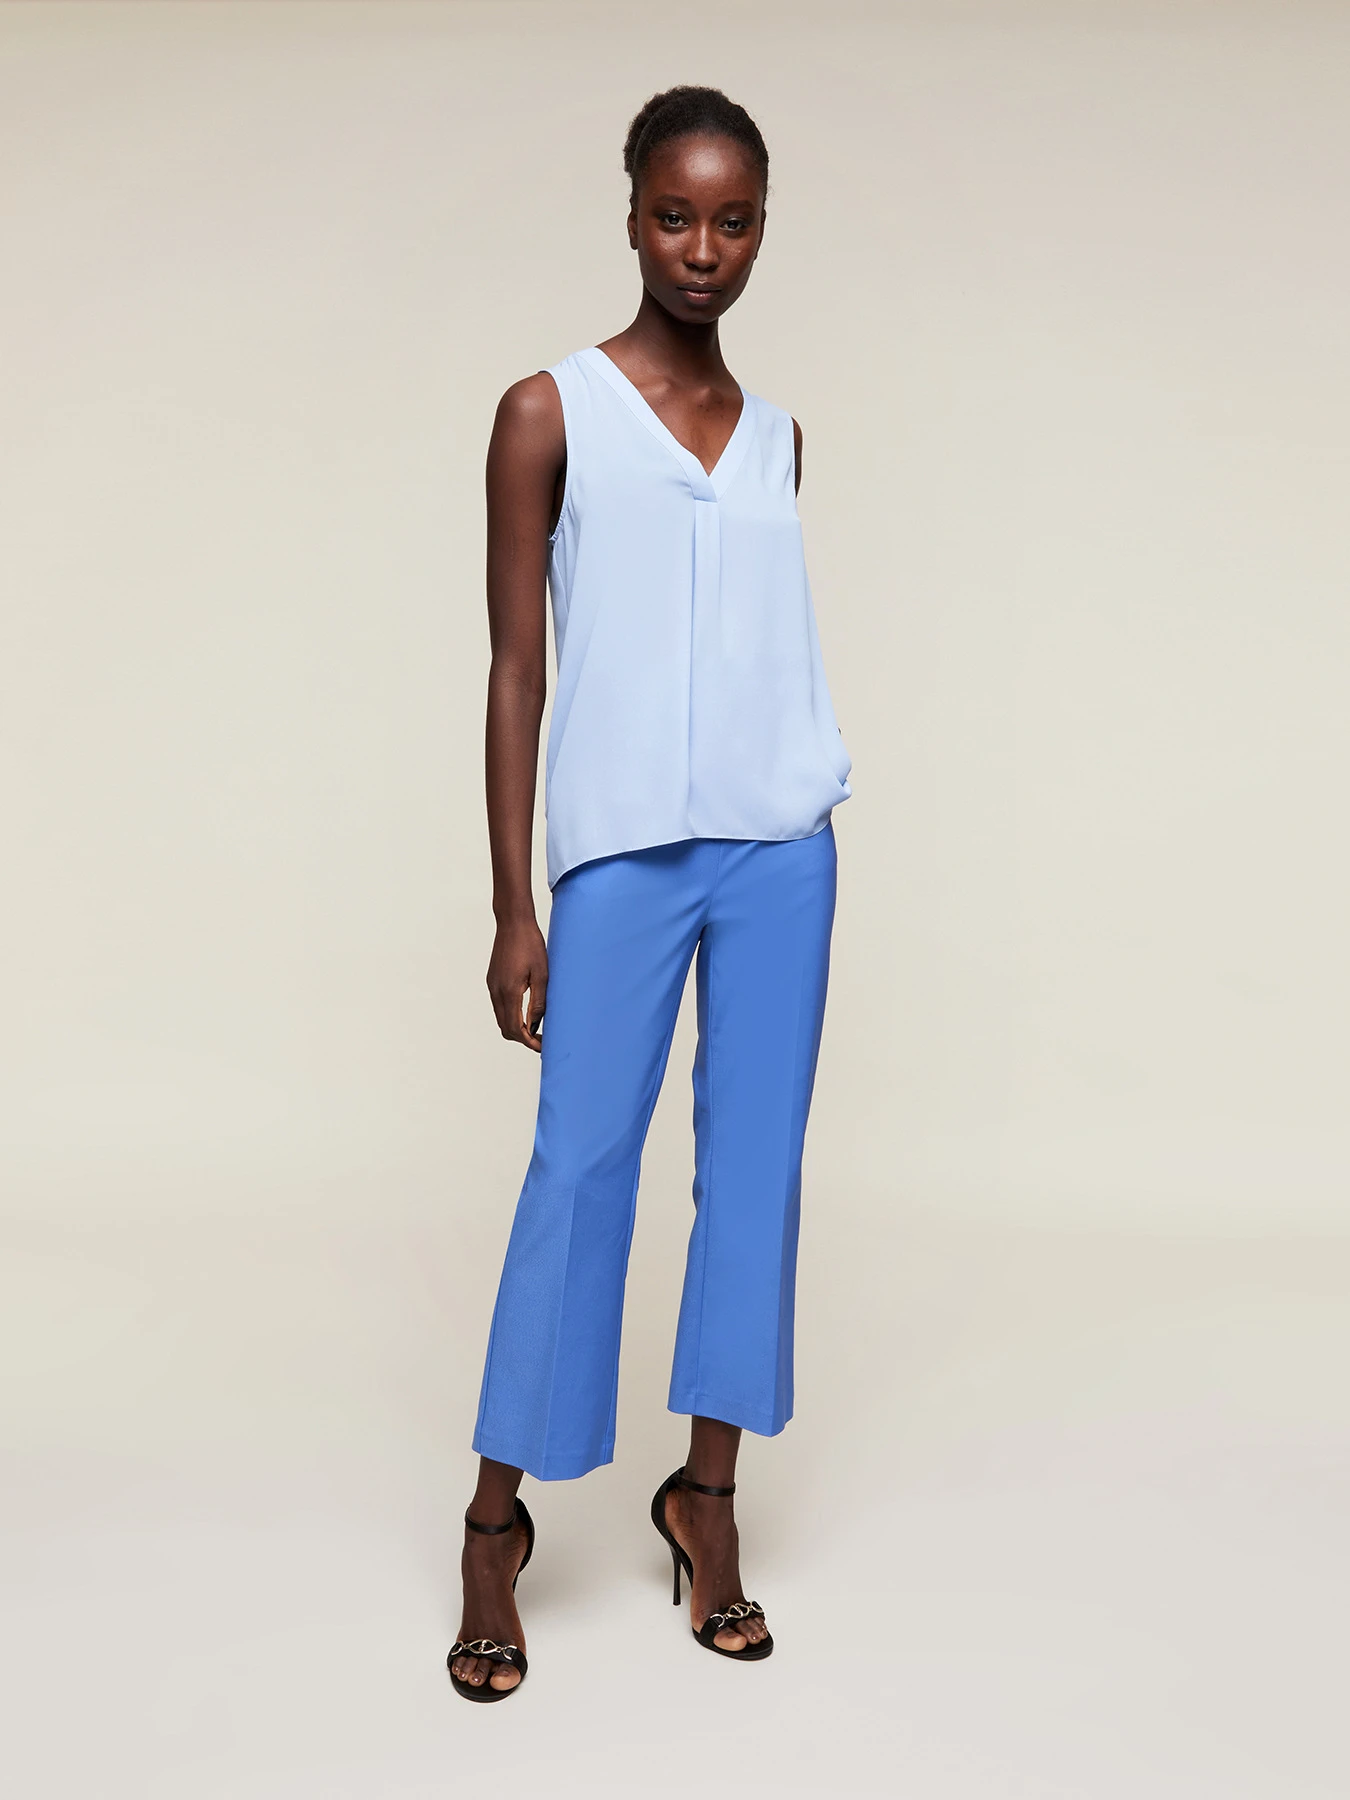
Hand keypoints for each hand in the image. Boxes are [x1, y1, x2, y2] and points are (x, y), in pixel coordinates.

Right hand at [487, 917, 547, 1051]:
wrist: (513, 923)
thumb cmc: (531, 945)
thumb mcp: (542, 974)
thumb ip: (538, 1002)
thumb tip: (536, 1025)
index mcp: (509, 992)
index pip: (515, 1029)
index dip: (529, 1042)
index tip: (542, 1047)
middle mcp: (496, 992)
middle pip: (505, 1029)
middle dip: (522, 1039)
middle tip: (541, 1040)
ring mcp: (492, 986)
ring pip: (501, 1019)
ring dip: (516, 1028)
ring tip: (536, 1028)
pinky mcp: (492, 980)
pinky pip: (499, 1007)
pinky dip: (510, 1016)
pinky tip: (525, 1012)